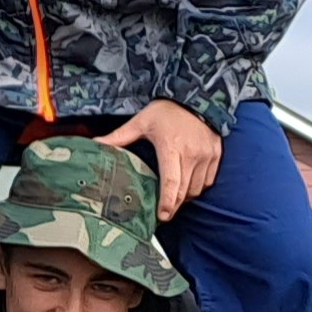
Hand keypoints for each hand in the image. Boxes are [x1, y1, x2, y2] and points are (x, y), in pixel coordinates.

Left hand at [100, 100, 222, 217]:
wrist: (197, 95)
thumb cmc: (168, 110)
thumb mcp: (141, 121)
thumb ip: (119, 137)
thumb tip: (96, 144)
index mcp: (171, 148)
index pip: (171, 182)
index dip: (167, 202)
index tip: (162, 216)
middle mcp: (192, 154)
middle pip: (184, 191)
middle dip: (174, 206)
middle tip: (164, 214)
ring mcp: (206, 156)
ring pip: (197, 189)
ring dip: (186, 197)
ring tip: (174, 199)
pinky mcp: (216, 155)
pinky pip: (208, 180)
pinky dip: (198, 187)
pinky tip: (188, 186)